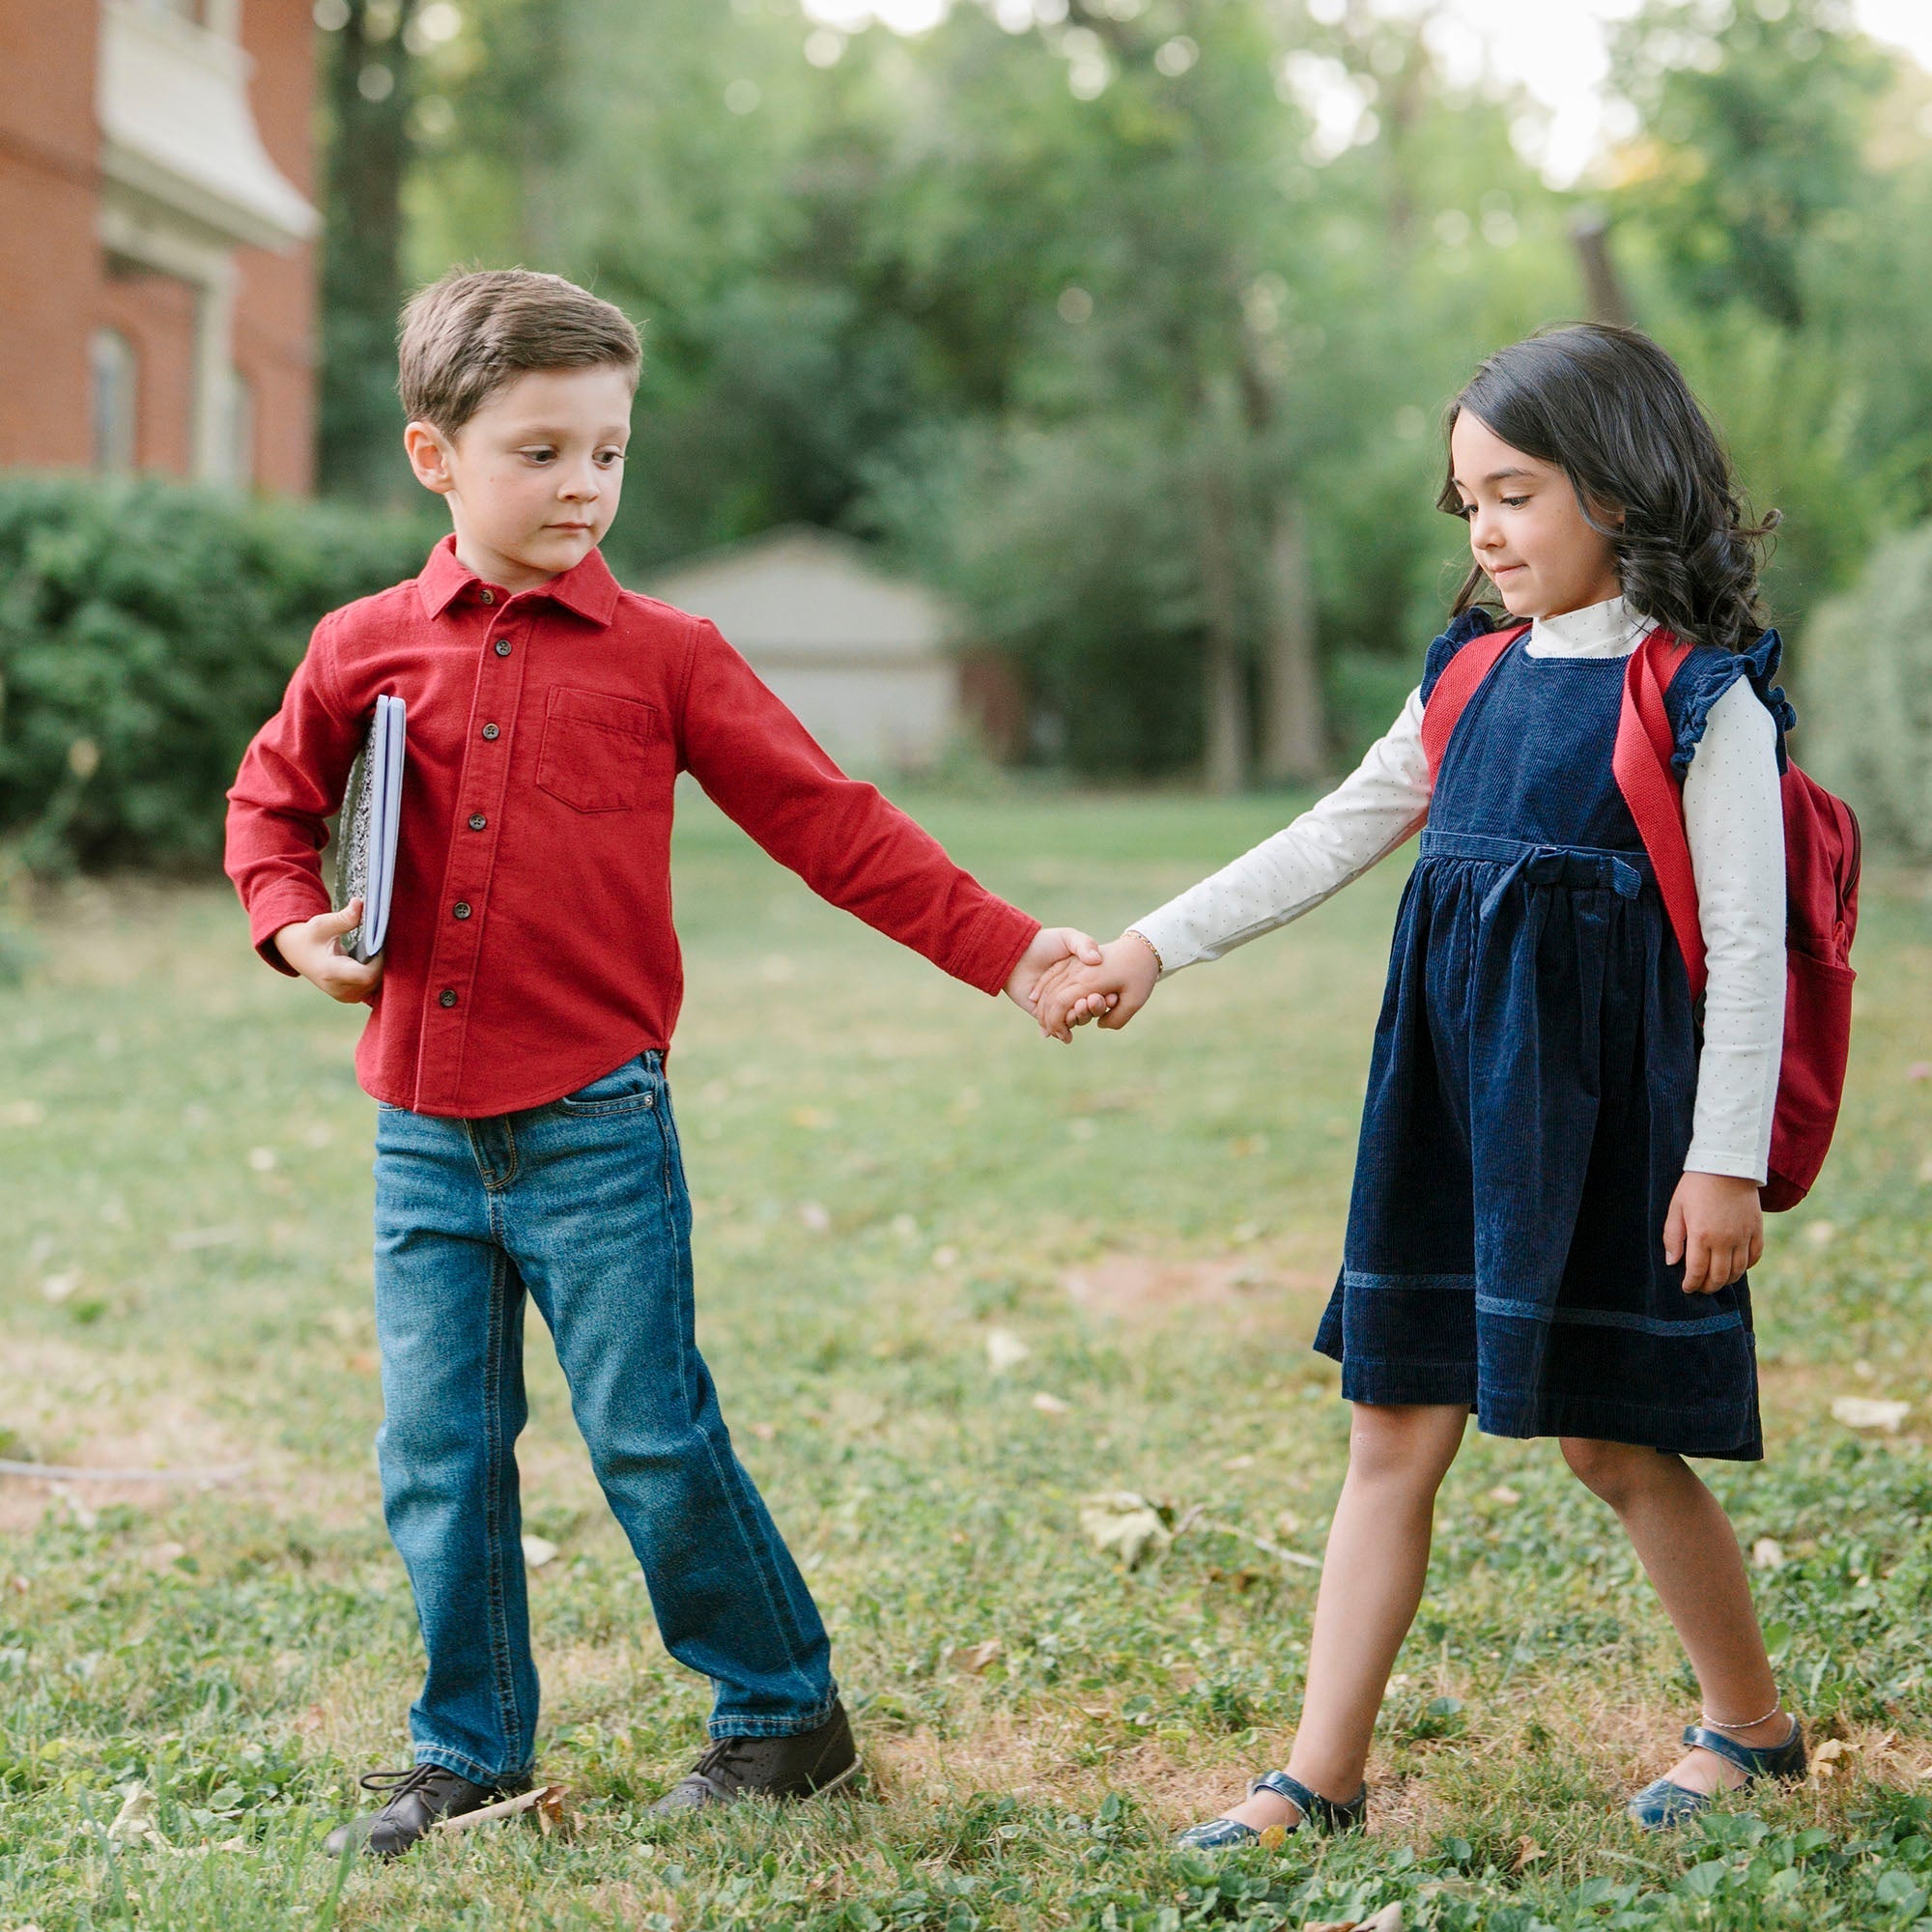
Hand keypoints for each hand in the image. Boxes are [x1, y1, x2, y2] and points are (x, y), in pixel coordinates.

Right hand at [274, 900, 384, 1004]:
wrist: (296, 952)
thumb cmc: (309, 936)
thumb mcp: (323, 924)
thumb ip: (345, 917)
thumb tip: (360, 903)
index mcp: (331, 973)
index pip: (368, 975)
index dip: (379, 960)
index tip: (379, 943)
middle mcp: (340, 990)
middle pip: (374, 980)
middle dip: (381, 961)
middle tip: (380, 943)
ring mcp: (347, 996)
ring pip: (376, 985)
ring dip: (379, 968)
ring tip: (373, 950)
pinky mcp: (352, 996)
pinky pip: (372, 987)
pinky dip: (375, 973)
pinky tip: (371, 958)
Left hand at [1004, 926, 1106, 1040]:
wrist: (1015, 953)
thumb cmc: (1044, 943)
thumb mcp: (1068, 937)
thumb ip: (1085, 944)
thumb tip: (1097, 959)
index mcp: (1085, 979)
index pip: (1102, 993)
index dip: (1109, 996)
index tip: (1113, 994)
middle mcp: (1075, 994)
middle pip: (1091, 1009)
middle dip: (1096, 1008)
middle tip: (1094, 1000)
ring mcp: (1060, 1006)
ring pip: (1076, 1020)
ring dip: (1080, 1017)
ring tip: (1079, 1008)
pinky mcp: (1044, 1015)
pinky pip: (1057, 1028)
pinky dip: (1063, 1030)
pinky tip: (1066, 1026)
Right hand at [1031, 932, 1160, 1041]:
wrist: (1142, 946)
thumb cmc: (1141, 974)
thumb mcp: (1136, 1000)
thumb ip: (1117, 1018)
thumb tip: (1099, 1025)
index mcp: (1091, 980)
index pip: (1062, 1004)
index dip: (1058, 1023)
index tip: (1064, 1037)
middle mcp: (1078, 971)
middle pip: (1052, 997)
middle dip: (1048, 1019)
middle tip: (1054, 1034)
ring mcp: (1074, 963)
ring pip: (1048, 985)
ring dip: (1043, 1005)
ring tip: (1046, 1022)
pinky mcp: (1073, 959)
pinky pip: (1051, 974)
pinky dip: (1041, 988)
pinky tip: (1035, 999)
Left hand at [1664, 1171, 1762, 1293]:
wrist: (1727, 1165)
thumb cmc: (1696, 1185)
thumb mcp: (1676, 1208)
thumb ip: (1672, 1237)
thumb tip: (1672, 1262)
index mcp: (1701, 1235)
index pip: (1697, 1271)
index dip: (1691, 1284)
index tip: (1686, 1288)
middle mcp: (1724, 1240)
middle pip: (1719, 1276)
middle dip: (1708, 1287)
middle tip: (1701, 1287)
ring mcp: (1743, 1236)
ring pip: (1737, 1270)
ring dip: (1726, 1280)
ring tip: (1716, 1280)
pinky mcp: (1757, 1230)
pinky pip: (1754, 1257)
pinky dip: (1746, 1267)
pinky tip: (1736, 1267)